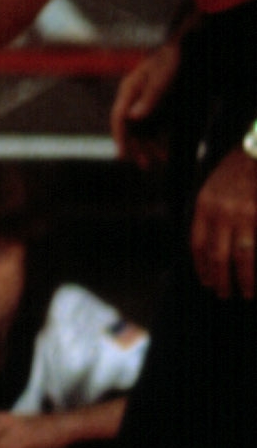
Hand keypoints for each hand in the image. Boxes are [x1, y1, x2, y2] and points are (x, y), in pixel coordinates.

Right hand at [109, 40, 179, 166]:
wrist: (189, 46)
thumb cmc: (174, 58)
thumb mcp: (163, 76)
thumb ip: (150, 96)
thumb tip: (133, 117)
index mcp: (130, 89)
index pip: (119, 117)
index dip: (120, 137)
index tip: (123, 155)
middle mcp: (136, 97)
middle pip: (132, 126)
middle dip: (137, 146)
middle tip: (146, 165)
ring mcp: (148, 101)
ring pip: (145, 128)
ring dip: (152, 144)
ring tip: (162, 160)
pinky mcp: (161, 104)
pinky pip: (158, 124)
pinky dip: (162, 137)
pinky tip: (169, 147)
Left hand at [191, 146, 256, 299]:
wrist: (256, 152)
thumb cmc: (234, 173)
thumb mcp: (211, 190)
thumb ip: (207, 215)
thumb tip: (205, 245)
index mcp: (204, 206)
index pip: (197, 244)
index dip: (201, 266)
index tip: (205, 281)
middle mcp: (221, 212)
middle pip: (217, 254)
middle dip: (219, 278)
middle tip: (223, 294)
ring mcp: (243, 214)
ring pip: (241, 255)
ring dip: (243, 278)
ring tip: (245, 292)